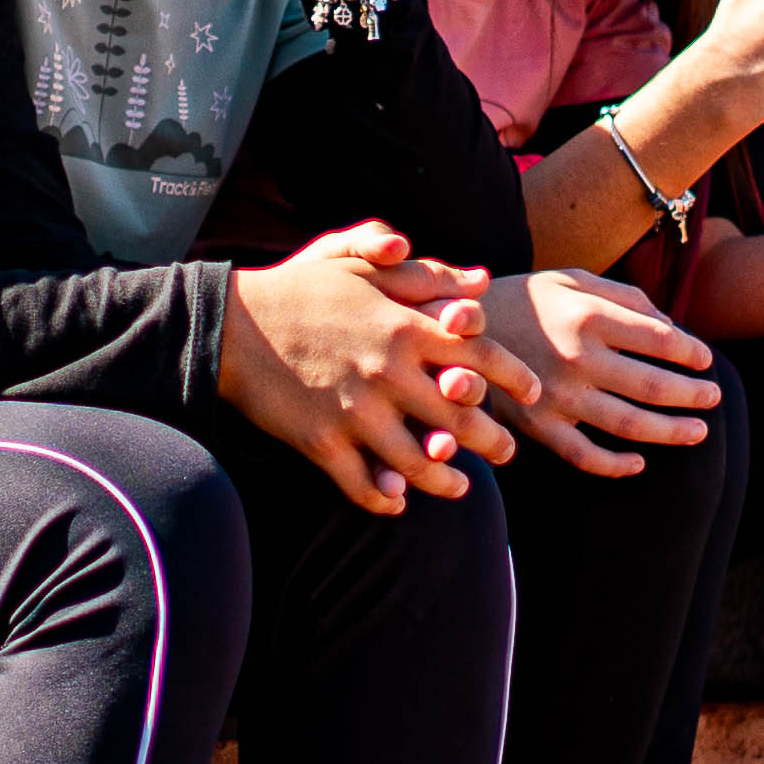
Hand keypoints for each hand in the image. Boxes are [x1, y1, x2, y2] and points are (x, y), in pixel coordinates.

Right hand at [223, 220, 543, 515]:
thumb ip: (422, 270)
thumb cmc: (298, 287)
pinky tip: (397, 503)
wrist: (230, 325)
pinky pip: (364, 485)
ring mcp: (355, 412)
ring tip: (459, 487)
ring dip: (445, 481)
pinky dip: (386, 500)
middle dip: (492, 442)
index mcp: (403, 326)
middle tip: (506, 452)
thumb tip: (477, 279)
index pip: (480, 355)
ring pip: (419, 463)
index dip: (514, 378)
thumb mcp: (356, 260)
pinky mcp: (321, 443)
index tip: (533, 393)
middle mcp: (388, 371)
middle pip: (461, 418)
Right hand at [477, 269, 719, 476]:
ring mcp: (556, 396)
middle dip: (691, 394)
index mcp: (588, 316)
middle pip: (652, 386)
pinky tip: (639, 462)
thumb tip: (670, 327)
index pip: (659, 340)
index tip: (706, 359)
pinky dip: (616, 464)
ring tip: (698, 432)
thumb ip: (623, 297)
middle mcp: (577, 358)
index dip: (691, 352)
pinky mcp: (535, 425)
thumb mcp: (570, 279)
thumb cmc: (522, 299)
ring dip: (670, 432)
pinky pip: (584, 455)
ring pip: (628, 424)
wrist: (452, 327)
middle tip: (714, 397)